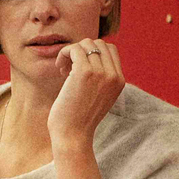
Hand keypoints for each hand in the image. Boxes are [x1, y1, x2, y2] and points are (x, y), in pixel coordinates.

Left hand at [48, 39, 124, 178]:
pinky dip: (64, 54)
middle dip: (82, 51)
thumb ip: (101, 78)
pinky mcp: (84, 72)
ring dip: (71, 52)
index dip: (92, 53)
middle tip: (69, 69)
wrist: (73, 136)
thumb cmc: (79, 119)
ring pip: (86, 43)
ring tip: (63, 70)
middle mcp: (113, 75)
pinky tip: (59, 69)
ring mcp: (101, 73)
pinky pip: (74, 48)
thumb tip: (90, 54)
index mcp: (119, 81)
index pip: (110, 50)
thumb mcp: (98, 97)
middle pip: (99, 43)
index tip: (79, 68)